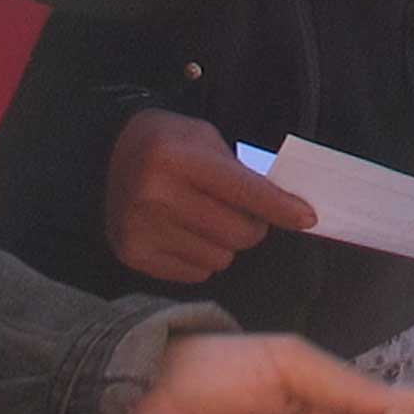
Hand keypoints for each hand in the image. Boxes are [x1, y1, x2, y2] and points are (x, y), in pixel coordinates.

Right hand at [106, 110, 307, 285]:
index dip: (282, 207)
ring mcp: (141, 228)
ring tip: (204, 218)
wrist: (106, 155)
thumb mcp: (205, 140)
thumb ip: (244, 173)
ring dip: (224, 243)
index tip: (308, 218)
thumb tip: (289, 210)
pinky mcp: (132, 253)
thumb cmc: (168, 145)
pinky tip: (183, 233)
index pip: (245, 191)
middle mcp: (156, 194)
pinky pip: (196, 273)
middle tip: (242, 212)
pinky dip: (200, 257)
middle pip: (239, 234)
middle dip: (253, 226)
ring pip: (220, 258)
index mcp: (178, 158)